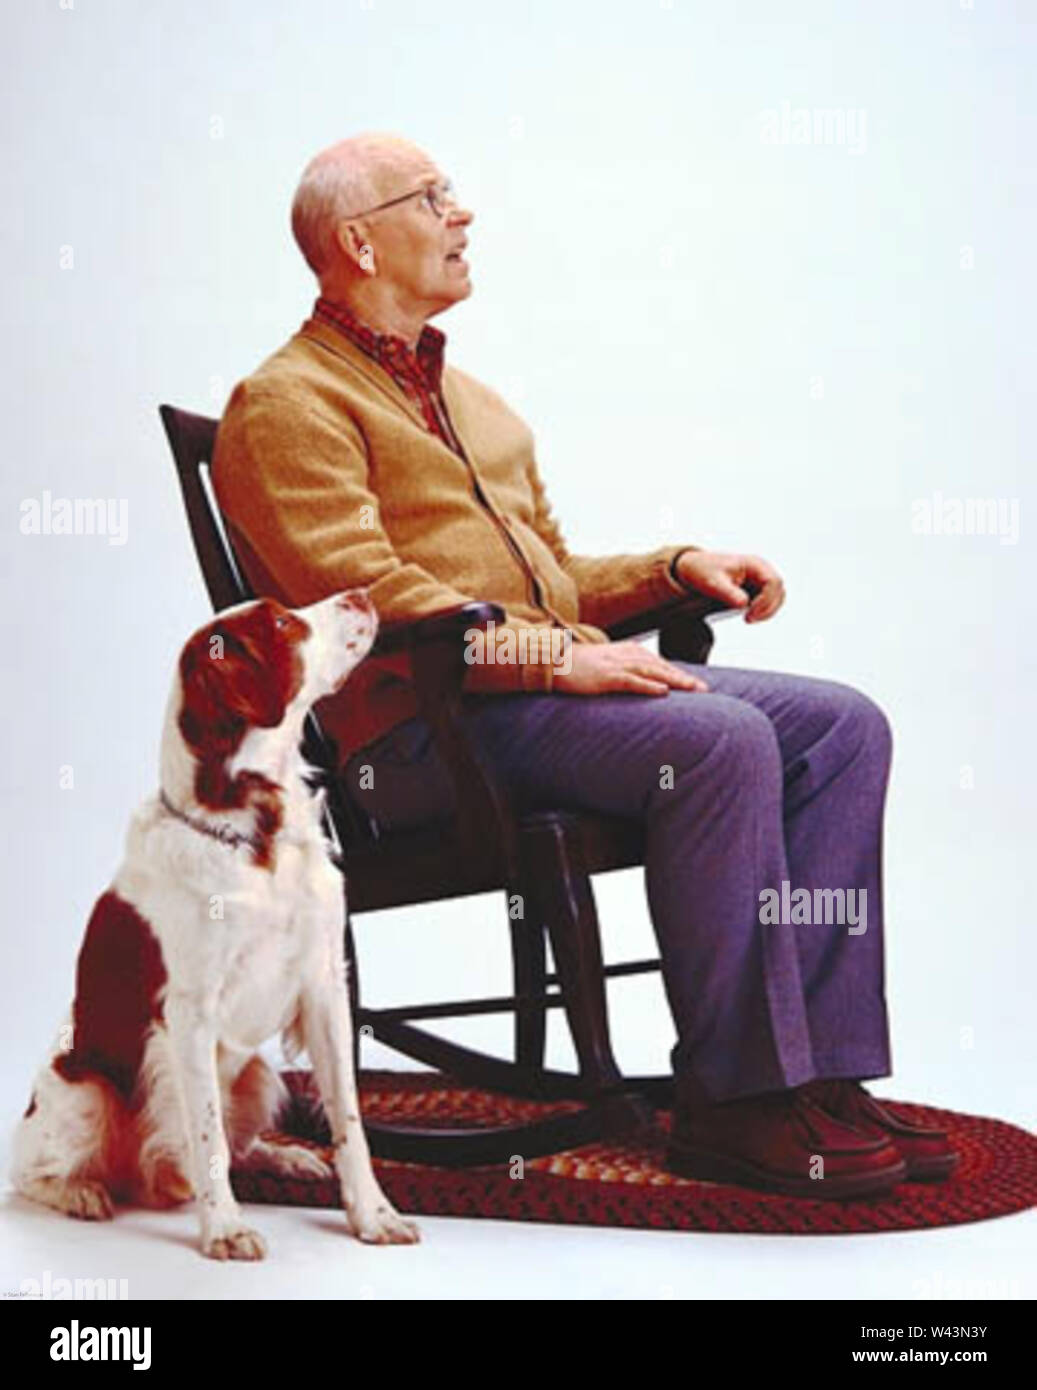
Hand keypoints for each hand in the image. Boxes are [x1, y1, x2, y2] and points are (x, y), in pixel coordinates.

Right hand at [553, 640, 707, 695]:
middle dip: (685, 678)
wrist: (555, 662)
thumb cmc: (580, 666)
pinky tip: (663, 691)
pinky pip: (632, 681)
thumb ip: (627, 670)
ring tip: (694, 690)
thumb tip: (643, 683)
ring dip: (675, 681)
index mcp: (629, 651)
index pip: (661, 663)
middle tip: (705, 689)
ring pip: (654, 672)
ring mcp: (617, 665)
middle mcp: (627, 655)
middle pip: (663, 667)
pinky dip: (649, 686)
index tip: (697, 685)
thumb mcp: (608, 664)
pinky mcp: (607, 677)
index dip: (680, 673)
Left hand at [675, 551, 784, 623]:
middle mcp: (761, 570)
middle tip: (749, 619)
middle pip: (779, 591)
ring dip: (767, 611)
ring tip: (748, 619)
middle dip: (768, 608)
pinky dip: (763, 611)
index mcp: (754, 564)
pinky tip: (749, 616)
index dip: (766, 600)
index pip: (773, 582)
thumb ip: (729, 593)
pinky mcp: (756, 589)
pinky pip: (768, 602)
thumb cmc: (704, 570)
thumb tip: (744, 604)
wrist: (696, 569)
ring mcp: (760, 580)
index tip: (750, 613)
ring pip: (777, 598)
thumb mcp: (713, 582)